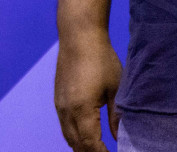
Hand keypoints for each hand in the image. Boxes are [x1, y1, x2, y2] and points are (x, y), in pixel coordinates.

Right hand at [54, 33, 122, 151]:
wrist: (78, 36)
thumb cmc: (100, 60)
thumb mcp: (116, 90)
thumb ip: (115, 117)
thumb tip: (118, 138)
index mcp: (81, 109)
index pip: (90, 144)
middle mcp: (65, 109)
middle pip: (76, 144)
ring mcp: (59, 104)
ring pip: (67, 136)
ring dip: (81, 147)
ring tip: (98, 151)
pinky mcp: (58, 98)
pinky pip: (64, 125)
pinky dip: (74, 136)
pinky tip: (86, 137)